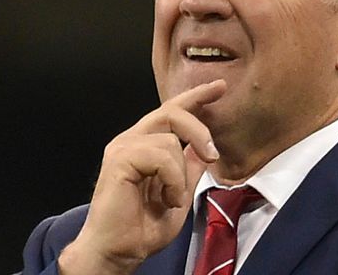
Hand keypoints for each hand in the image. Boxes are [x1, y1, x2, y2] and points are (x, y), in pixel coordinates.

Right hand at [57, 80, 226, 274]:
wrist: (118, 251)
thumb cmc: (142, 228)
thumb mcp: (179, 194)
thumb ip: (189, 168)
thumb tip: (204, 148)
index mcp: (145, 145)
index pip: (172, 111)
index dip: (196, 96)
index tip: (219, 87)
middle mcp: (132, 140)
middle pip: (172, 112)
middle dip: (199, 129)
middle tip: (214, 154)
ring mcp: (123, 147)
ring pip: (171, 140)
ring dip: (181, 175)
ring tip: (172, 198)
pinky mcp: (120, 159)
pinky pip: (162, 156)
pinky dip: (172, 180)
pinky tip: (166, 198)